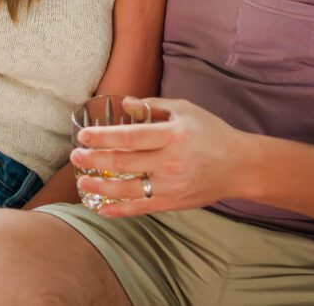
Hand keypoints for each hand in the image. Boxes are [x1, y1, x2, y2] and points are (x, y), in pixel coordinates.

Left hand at [70, 97, 250, 216]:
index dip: (103, 137)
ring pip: (127, 189)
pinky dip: (118, 209)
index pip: (130, 137)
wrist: (239, 166)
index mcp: (173, 135)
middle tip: (75, 157)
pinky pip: (140, 208)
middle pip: (123, 163)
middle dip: (94, 160)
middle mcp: (171, 162)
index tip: (83, 136)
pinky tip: (101, 206)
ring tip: (81, 181)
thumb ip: (154, 107)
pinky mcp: (172, 203)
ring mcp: (171, 185)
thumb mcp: (186, 109)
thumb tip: (125, 104)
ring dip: (100, 187)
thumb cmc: (211, 132)